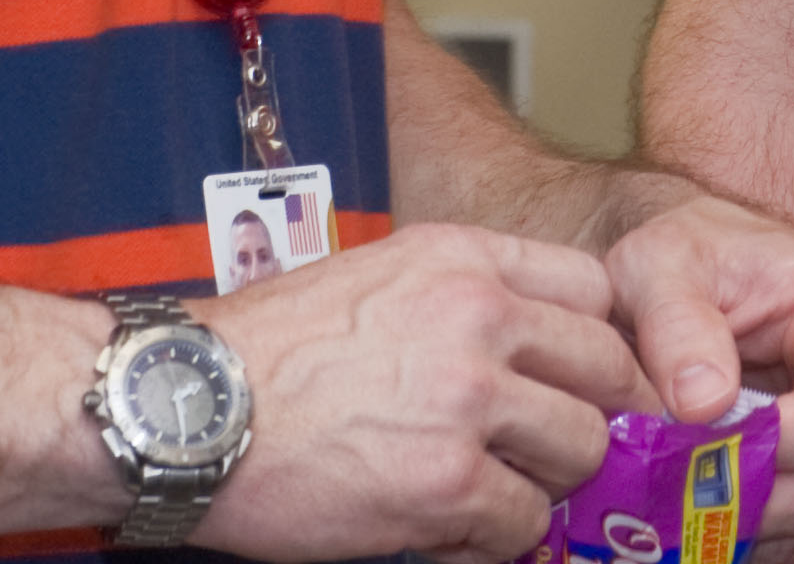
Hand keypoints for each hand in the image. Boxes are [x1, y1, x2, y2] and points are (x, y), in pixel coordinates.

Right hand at [197, 223, 654, 562]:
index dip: (602, 342)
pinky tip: (450, 531)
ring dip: (547, 483)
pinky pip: (522, 523)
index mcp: (463, 259)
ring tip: (496, 492)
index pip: (596, 288)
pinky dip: (496, 539)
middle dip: (592, 418)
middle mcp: (479, 317)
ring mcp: (467, 402)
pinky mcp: (445, 485)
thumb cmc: (268, 350)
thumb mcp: (378, 276)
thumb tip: (536, 350)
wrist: (185, 408)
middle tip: (556, 450)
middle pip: (608, 372)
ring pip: (580, 453)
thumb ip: (464, 297)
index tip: (590, 380)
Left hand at [606, 189, 793, 550]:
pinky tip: (711, 507)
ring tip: (681, 494)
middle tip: (672, 485)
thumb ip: (675, 325)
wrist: (710, 263)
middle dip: (751, 495)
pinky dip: (762, 532)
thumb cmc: (696, 255)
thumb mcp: (661, 265)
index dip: (774, 453)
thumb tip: (702, 404)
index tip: (701, 452)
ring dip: (752, 520)